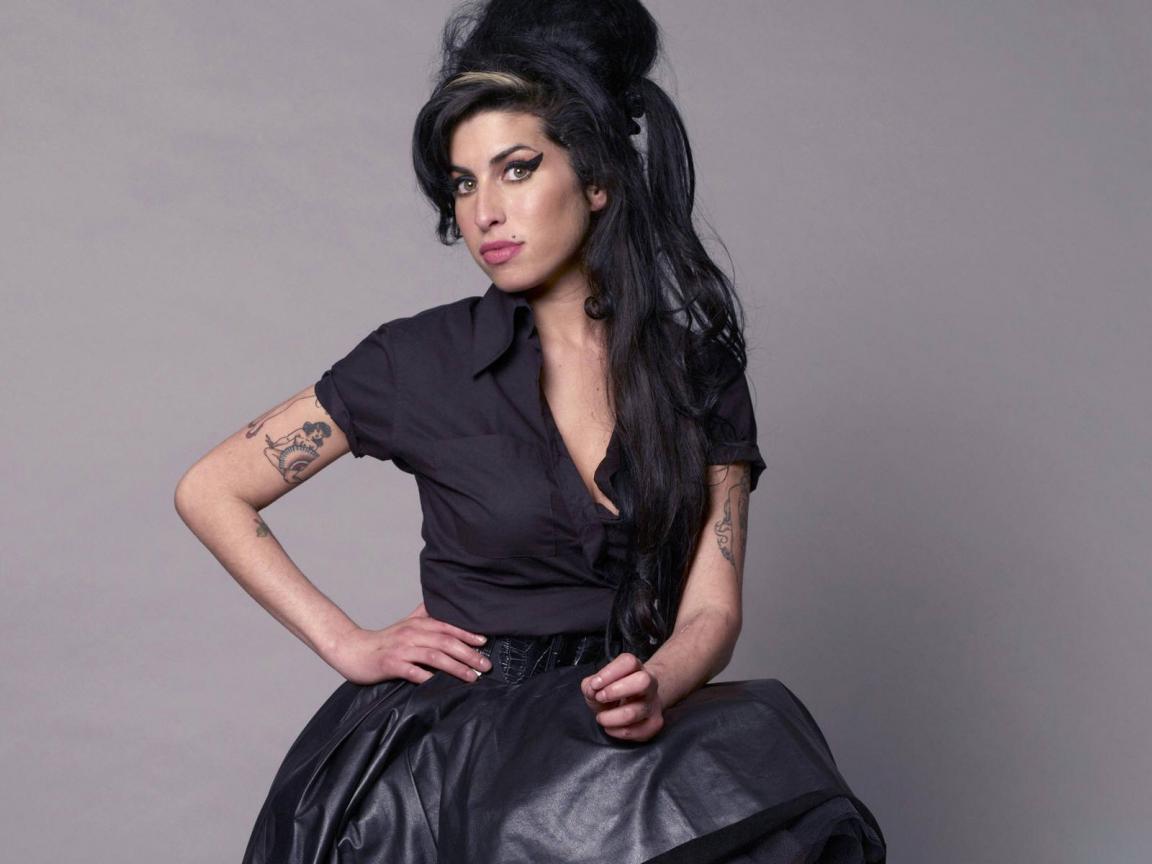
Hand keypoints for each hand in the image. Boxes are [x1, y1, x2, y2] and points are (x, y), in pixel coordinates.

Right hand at [328, 601, 492, 685]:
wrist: (352, 650)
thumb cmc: (383, 641)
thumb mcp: (406, 624)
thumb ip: (425, 615)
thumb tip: (443, 604)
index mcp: (417, 624)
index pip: (447, 626)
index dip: (467, 633)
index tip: (484, 641)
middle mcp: (411, 634)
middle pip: (445, 641)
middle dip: (468, 653)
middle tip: (485, 665)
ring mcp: (401, 649)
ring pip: (433, 656)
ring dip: (455, 667)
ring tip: (471, 677)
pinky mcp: (390, 665)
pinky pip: (412, 671)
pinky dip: (427, 677)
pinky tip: (440, 685)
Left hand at [580, 651, 664, 741]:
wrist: (636, 702)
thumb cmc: (614, 690)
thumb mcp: (599, 683)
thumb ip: (590, 684)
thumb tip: (591, 690)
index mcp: (635, 668)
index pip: (628, 662)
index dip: (609, 673)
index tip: (595, 684)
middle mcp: (649, 683)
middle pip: (642, 682)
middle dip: (615, 691)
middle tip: (600, 698)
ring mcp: (653, 704)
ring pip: (634, 712)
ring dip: (610, 717)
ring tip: (601, 717)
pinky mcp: (654, 723)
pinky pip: (636, 731)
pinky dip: (617, 732)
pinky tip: (611, 726)